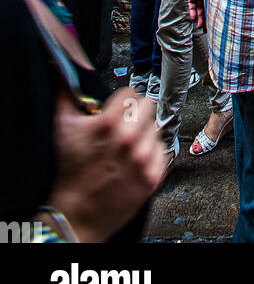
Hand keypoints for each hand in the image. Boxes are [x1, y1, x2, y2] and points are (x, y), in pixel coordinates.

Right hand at [50, 88, 162, 242]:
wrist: (76, 214)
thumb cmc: (70, 171)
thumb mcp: (63, 128)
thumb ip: (65, 94)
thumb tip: (60, 69)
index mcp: (109, 123)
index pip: (130, 92)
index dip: (121, 100)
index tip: (116, 109)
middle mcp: (129, 138)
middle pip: (148, 105)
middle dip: (135, 113)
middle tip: (123, 126)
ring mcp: (142, 159)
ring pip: (155, 127)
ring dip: (144, 134)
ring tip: (126, 147)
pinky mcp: (153, 177)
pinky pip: (163, 150)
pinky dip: (152, 153)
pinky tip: (135, 160)